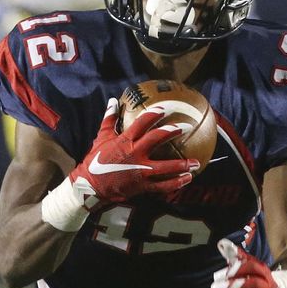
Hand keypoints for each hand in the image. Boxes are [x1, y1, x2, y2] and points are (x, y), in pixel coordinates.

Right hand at [69, 99, 198, 206]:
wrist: (90, 186)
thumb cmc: (95, 160)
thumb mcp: (101, 138)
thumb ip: (109, 119)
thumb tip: (112, 101)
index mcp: (125, 141)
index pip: (142, 123)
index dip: (154, 114)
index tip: (165, 108)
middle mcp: (135, 154)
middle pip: (157, 139)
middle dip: (172, 132)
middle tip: (185, 127)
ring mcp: (140, 171)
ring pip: (165, 167)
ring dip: (182, 165)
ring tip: (196, 162)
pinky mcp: (142, 186)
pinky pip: (163, 186)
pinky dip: (176, 184)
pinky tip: (186, 180)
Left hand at [211, 238, 286, 287]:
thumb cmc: (258, 278)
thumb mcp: (249, 267)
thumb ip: (236, 256)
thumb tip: (221, 243)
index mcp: (264, 272)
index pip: (252, 267)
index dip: (236, 269)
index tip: (218, 274)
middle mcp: (268, 286)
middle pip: (253, 284)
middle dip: (233, 285)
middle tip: (213, 287)